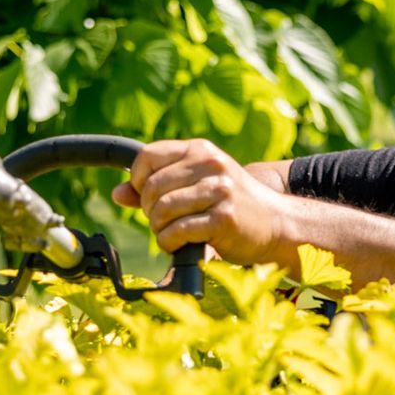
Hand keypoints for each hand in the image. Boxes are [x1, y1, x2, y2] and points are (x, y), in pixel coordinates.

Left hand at [110, 139, 290, 264]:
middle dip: (149, 210)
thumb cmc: (232, 204)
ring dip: (159, 229)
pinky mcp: (224, 218)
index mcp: (201, 150)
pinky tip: (179, 244)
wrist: (277, 223)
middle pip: (152, 187)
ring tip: (170, 234)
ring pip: (162, 210)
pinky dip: (170, 242)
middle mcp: (210, 165)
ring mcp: (219, 191)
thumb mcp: (198, 184)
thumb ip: (158, 185)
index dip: (137, 180)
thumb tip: (117, 193)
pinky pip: (177, 231)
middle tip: (161, 221)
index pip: (148, 156)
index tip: (145, 196)